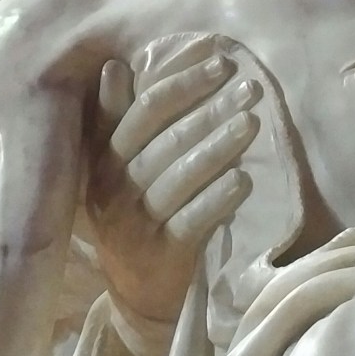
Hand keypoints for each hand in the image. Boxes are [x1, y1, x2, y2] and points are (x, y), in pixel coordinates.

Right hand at [87, 46, 260, 322]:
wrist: (134, 291)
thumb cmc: (132, 209)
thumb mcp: (115, 164)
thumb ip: (118, 116)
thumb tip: (116, 65)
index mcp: (103, 157)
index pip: (144, 111)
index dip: (184, 84)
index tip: (221, 64)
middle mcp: (113, 188)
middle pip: (167, 141)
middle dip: (212, 110)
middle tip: (251, 88)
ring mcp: (134, 224)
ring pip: (180, 177)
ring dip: (218, 147)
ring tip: (251, 123)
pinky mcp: (160, 255)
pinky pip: (192, 220)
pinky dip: (218, 198)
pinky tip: (243, 178)